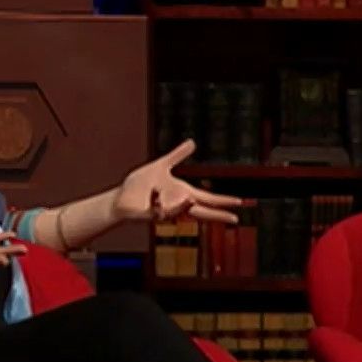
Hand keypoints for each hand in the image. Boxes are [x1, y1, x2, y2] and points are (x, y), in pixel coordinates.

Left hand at [114, 140, 244, 224]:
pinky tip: (154, 197)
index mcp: (183, 193)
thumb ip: (177, 155)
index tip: (240, 202)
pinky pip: (162, 210)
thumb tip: (192, 142)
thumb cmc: (141, 185)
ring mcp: (167, 212)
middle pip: (204, 212)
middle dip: (219, 214)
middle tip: (236, 218)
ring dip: (178, 202)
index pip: (208, 198)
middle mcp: (178, 205)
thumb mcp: (162, 165)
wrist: (121, 196)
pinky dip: (161, 203)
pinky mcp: (153, 217)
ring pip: (181, 208)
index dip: (224, 200)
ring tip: (170, 194)